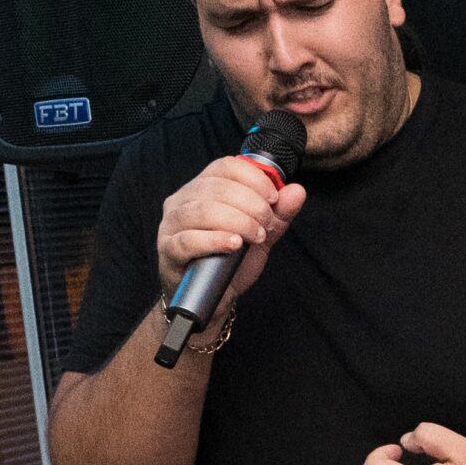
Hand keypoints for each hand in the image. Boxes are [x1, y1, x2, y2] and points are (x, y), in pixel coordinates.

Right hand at [158, 154, 307, 319]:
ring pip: (202, 211)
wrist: (214, 298)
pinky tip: (234, 244)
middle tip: (267, 223)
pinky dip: (215, 240)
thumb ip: (279, 213)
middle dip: (251, 203)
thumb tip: (297, 190)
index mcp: (202, 188)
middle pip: (215, 187)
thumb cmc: (231, 261)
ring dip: (238, 221)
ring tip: (256, 236)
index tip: (273, 198)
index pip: (225, 166)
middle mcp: (182, 201)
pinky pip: (188, 240)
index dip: (253, 178)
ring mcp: (171, 225)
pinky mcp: (168, 251)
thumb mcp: (261, 233)